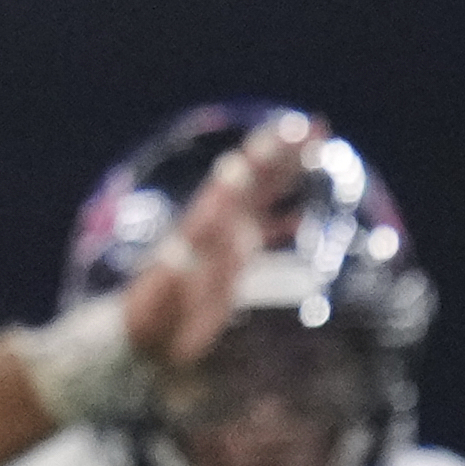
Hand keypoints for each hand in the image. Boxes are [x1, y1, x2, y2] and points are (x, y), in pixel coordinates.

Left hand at [120, 111, 326, 371]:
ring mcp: (225, 239)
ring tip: (318, 152)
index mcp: (202, 225)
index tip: (290, 134)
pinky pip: (264, 232)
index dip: (263, 157)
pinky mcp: (231, 260)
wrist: (147, 339)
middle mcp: (216, 224)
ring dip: (288, 174)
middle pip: (255, 178)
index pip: (236, 182)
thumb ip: (175, 272)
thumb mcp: (161, 297)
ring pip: (262, 197)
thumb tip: (186, 243)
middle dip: (285, 151)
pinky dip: (284, 222)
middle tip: (317, 126)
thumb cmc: (153, 320)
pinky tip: (304, 216)